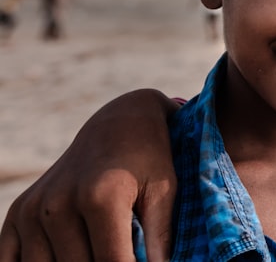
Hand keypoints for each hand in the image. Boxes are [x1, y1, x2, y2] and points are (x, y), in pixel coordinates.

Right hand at [0, 90, 180, 261]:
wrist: (119, 123)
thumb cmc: (149, 158)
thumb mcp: (164, 190)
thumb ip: (159, 236)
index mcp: (99, 196)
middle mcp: (59, 203)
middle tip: (120, 252)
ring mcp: (32, 210)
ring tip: (98, 249)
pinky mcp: (17, 214)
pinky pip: (12, 260)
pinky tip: (63, 255)